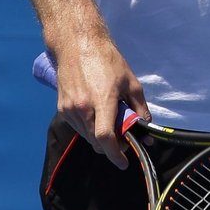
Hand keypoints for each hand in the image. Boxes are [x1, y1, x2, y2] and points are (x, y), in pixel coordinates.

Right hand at [50, 39, 148, 169]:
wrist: (78, 46)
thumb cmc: (108, 60)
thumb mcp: (131, 81)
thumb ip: (139, 106)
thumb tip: (146, 125)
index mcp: (102, 100)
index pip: (106, 136)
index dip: (115, 154)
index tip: (124, 162)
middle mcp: (83, 108)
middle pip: (96, 141)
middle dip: (111, 148)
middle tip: (124, 142)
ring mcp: (70, 110)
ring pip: (86, 137)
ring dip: (99, 139)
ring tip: (112, 126)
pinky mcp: (62, 109)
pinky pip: (78, 128)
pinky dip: (89, 130)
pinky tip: (98, 118)